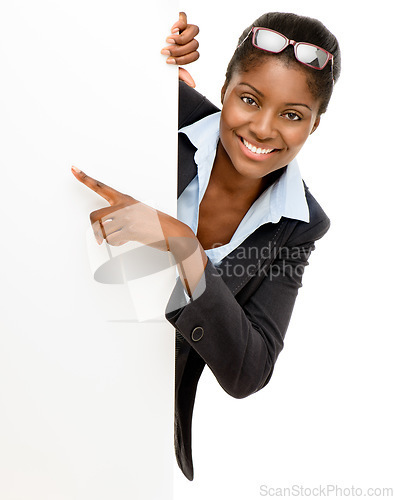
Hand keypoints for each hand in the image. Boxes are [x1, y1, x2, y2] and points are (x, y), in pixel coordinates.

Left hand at [71, 166, 189, 250]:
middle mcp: (124, 206)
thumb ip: (121, 215)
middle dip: (95, 228)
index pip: (101, 187)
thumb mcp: (138, 213)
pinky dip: (118, 243)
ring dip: (112, 238)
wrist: (173, 232)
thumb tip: (105, 228)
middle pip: (94, 216)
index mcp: (125, 199)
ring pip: (103, 231)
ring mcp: (126, 217)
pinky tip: (130, 239)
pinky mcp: (129, 229)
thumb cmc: (157, 225)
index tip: (73, 169)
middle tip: (100, 235)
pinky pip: (112, 240)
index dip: (85, 178)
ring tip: (126, 235)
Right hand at [161, 12, 198, 87]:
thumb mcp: (170, 66)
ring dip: (180, 39)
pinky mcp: (180, 18)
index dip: (183, 60)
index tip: (169, 61)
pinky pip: (185, 19)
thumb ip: (181, 74)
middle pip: (194, 45)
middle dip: (179, 51)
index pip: (195, 55)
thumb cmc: (162, 56)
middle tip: (165, 52)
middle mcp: (190, 39)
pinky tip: (172, 30)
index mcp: (189, 51)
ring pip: (193, 32)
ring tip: (168, 41)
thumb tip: (193, 84)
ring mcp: (186, 28)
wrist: (149, 42)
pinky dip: (179, 25)